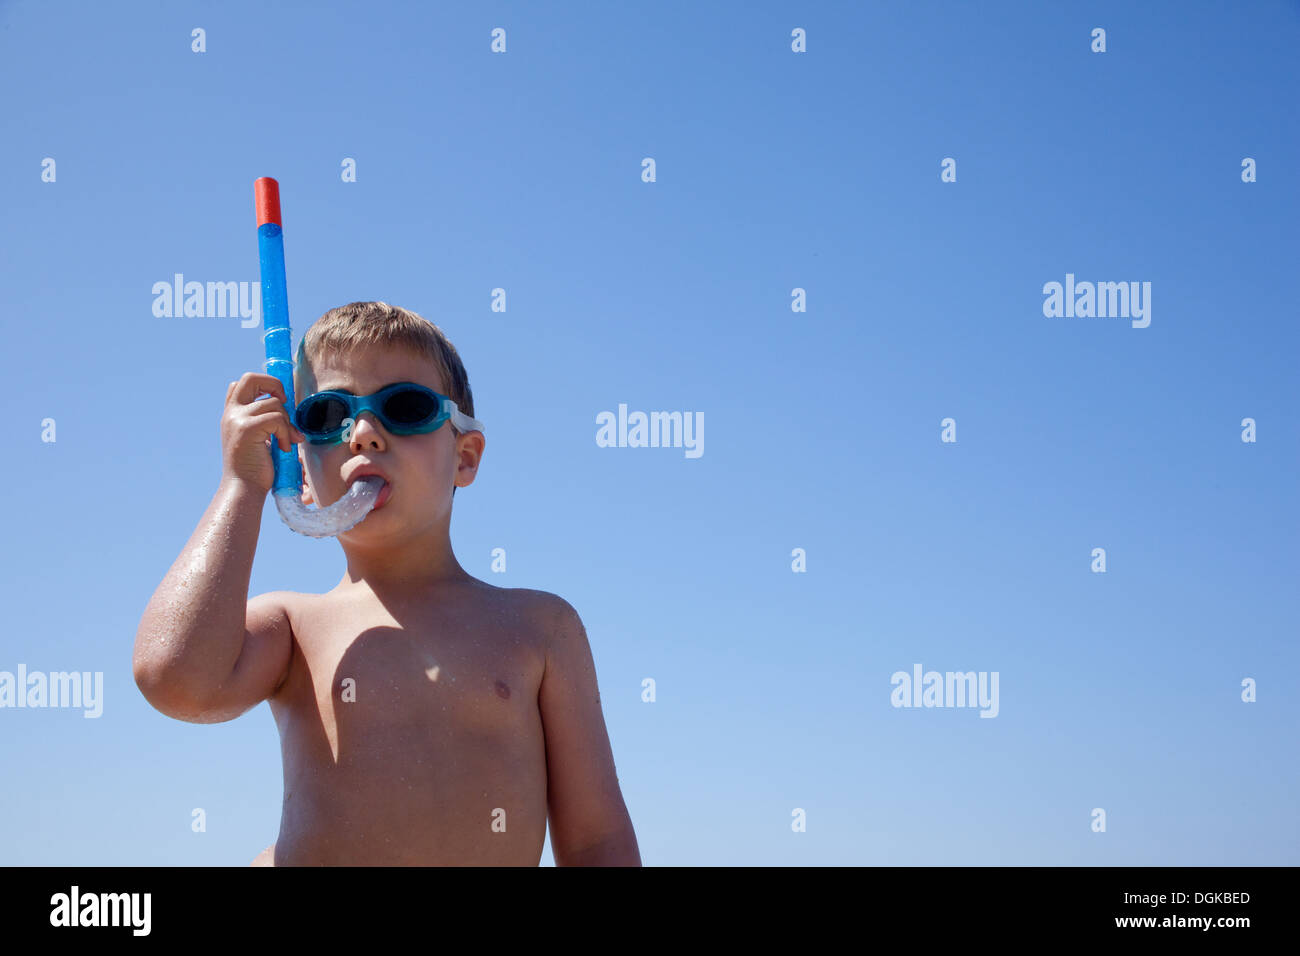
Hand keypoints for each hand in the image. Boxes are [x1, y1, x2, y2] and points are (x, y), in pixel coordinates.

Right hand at [220, 372, 306, 492]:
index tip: (278, 399)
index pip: (240, 383)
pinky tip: (284, 448)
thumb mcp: (254, 438)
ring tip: (287, 442)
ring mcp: (237, 419)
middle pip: (252, 378)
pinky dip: (286, 433)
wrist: (243, 489)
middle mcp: (231, 413)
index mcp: (231, 414)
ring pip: (274, 404)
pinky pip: (277, 419)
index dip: (262, 384)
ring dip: (288, 423)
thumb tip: (283, 404)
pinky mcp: (248, 428)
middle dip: (275, 385)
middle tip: (286, 404)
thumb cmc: (254, 468)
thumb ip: (260, 420)